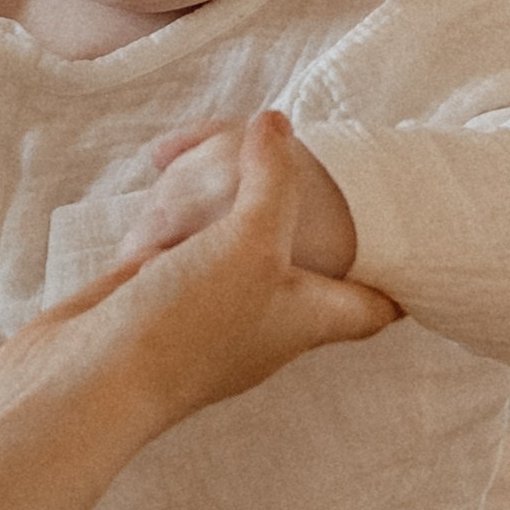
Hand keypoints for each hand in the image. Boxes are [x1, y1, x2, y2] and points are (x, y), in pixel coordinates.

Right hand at [0, 112, 394, 432]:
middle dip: (318, 218)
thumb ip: (273, 181)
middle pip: (306, 265)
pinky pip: (178, 241)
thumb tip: (277, 125)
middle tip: (336, 164)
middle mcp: (262, 315)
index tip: (424, 242)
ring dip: (236, 200)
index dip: (402, 277)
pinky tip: (168, 169)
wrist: (85, 383)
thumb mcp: (250, 243)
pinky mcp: (154, 293)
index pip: (373, 305)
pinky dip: (177, 208)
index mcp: (306, 318)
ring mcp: (206, 305)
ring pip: (236, 244)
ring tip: (248, 146)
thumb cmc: (187, 327)